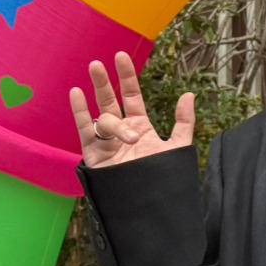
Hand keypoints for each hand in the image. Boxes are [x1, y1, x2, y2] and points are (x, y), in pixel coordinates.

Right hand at [69, 51, 194, 168]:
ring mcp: (107, 143)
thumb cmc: (163, 180)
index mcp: (140, 126)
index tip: (121, 57)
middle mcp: (122, 132)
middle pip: (110, 100)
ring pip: (104, 118)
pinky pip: (85, 131)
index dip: (126, 77)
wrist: (149, 208)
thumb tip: (189, 94)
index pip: (131, 96)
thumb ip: (184, 122)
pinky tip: (75, 93)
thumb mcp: (178, 148)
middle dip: (104, 81)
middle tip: (98, 62)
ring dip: (110, 113)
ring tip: (121, 118)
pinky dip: (80, 113)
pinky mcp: (94, 156)